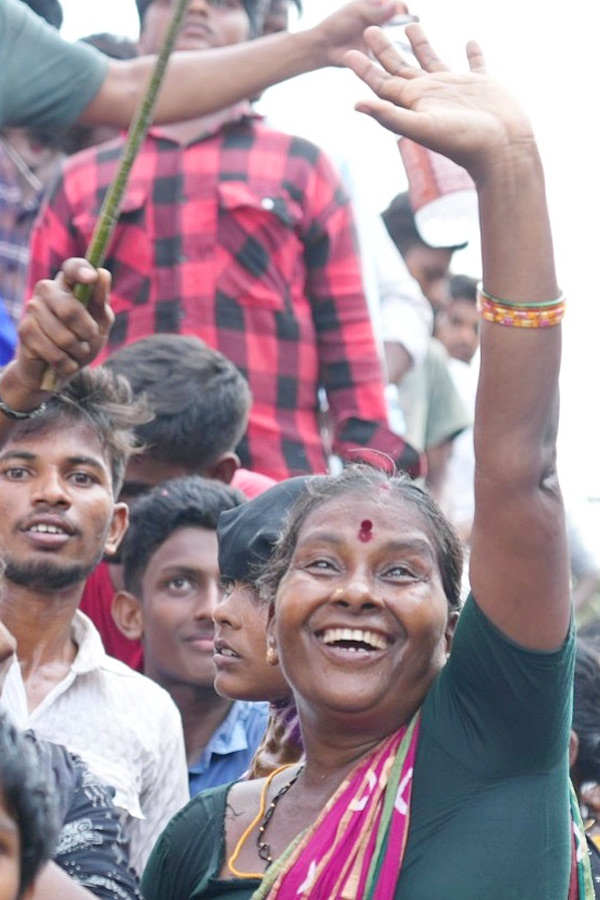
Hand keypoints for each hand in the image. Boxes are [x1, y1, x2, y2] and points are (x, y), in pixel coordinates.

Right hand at [8, 259, 112, 402]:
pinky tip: (64, 362)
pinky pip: (54, 353)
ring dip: (78, 351)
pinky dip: (67, 364)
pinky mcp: (24, 330)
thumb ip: (101, 302)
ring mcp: (33, 308)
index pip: (73, 268)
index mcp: (68, 283)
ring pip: (64, 337)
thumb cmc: (82, 342)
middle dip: (87, 332)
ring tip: (75, 352)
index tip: (92, 278)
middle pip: (71, 310)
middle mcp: (47, 289)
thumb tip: (103, 274)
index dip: (82, 271)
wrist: (57, 369)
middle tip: (88, 339)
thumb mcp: (99, 324)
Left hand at [313, 0, 408, 67]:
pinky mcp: (377, 54)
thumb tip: (395, 7)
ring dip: (402, 37)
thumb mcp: (357, 12)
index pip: (397, 3)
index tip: (402, 11)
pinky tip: (398, 54)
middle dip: (405, 21)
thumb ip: (376, 11)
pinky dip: (395, 54)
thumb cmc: (337, 24)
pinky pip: (390, 54)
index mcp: (377, 6)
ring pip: (398, 36)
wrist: (325, 47)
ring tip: (403, 39)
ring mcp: (380, 38)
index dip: (401, 7)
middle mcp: (381, 21)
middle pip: (401, 20)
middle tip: (406, 24)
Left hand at [345, 24, 535, 181]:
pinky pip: (475, 62)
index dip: (364, 69)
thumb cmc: (462, 141)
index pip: (382, 84)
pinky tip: (470, 40)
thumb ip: (390, 115)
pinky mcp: (482, 84)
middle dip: (385, 49)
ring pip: (433, 60)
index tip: (347, 52)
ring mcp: (456, 88)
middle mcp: (431, 94)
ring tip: (413, 24)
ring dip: (422, 44)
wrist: (500, 149)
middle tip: (370, 29)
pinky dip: (473, 52)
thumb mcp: (421, 127)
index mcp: (414, 102)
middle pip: (401, 68)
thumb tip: (356, 105)